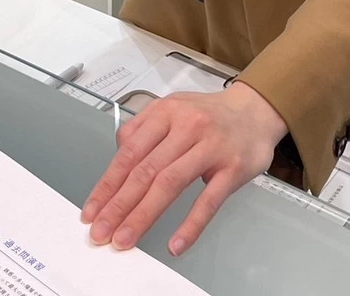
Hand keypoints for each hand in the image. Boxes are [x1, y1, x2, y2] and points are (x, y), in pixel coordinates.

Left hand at [81, 83, 286, 256]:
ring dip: (144, 215)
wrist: (257, 110)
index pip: (130, 153)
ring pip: (171, 184)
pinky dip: (191, 224)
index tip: (92, 210)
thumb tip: (118, 156)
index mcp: (167, 112)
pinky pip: (209, 200)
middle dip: (119, 205)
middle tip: (102, 232)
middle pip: (146, 171)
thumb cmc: (210, 114)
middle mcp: (187, 127)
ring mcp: (211, 147)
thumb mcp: (173, 107)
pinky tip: (176, 243)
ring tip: (126, 238)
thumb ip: (143, 128)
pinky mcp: (233, 167)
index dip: (108, 185)